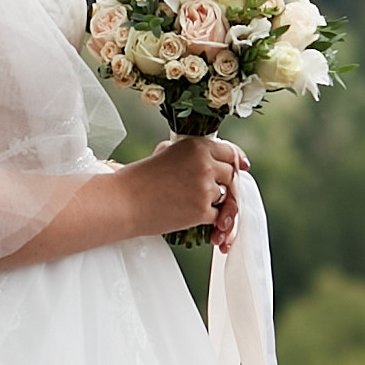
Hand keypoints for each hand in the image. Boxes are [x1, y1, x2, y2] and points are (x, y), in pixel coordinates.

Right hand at [138, 131, 248, 252]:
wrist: (124, 201)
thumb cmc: (140, 178)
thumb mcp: (166, 153)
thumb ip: (191, 152)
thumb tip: (214, 158)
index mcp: (197, 146)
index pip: (229, 152)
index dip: (235, 161)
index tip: (240, 167)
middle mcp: (205, 164)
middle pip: (231, 175)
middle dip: (222, 183)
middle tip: (206, 190)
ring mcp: (205, 188)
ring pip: (225, 196)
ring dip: (213, 201)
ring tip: (190, 202)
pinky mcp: (202, 211)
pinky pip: (216, 216)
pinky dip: (206, 218)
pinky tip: (188, 214)